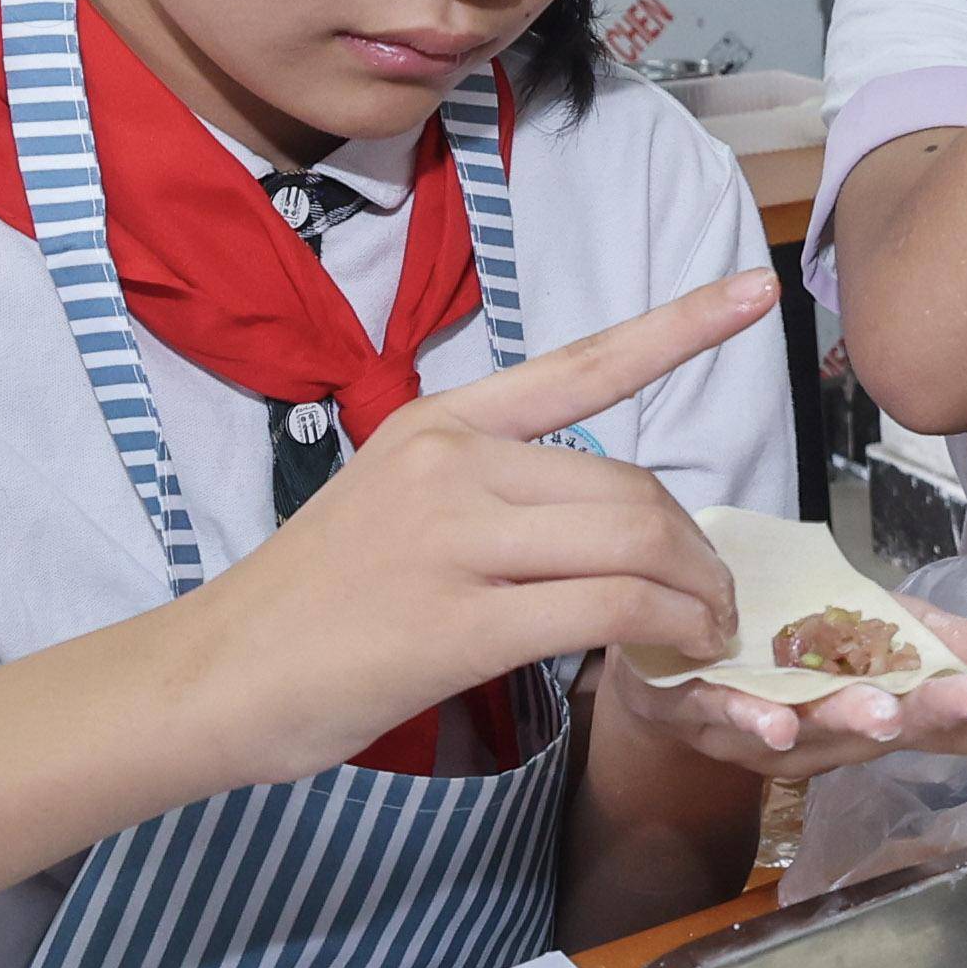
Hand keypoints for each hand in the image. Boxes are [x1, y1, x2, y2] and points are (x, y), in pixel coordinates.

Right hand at [172, 273, 771, 783]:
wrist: (212, 675)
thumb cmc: (309, 606)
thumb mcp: (392, 506)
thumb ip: (488, 492)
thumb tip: (592, 517)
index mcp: (438, 424)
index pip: (579, 363)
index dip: (678, 327)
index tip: (754, 291)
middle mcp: (450, 463)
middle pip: (628, 486)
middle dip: (693, 546)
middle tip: (715, 598)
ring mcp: (451, 539)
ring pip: (631, 543)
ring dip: (692, 593)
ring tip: (706, 630)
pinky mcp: (457, 623)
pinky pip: (605, 610)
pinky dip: (664, 631)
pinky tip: (678, 653)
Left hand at [620, 608, 966, 772]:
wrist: (677, 650)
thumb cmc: (797, 652)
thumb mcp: (895, 635)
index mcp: (886, 709)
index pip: (958, 716)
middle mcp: (833, 733)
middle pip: (898, 726)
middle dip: (948, 714)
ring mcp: (766, 726)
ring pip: (815, 729)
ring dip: (854, 722)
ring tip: (889, 713)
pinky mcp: (699, 707)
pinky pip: (726, 716)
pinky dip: (752, 720)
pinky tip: (779, 725)